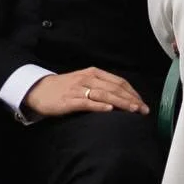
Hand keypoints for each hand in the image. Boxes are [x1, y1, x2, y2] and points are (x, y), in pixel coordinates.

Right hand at [22, 69, 149, 116]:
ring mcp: (78, 89)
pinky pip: (86, 102)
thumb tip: (122, 98)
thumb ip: (101, 87)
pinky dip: (99, 106)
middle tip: (143, 110)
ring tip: (133, 110)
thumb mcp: (85, 82)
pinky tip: (109, 110)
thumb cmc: (65, 88)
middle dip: (131, 99)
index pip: (119, 82)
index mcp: (94, 73)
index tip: (143, 103)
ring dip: (121, 103)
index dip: (133, 93)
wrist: (39, 90)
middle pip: (115, 88)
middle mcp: (88, 78)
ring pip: (104, 95)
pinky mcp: (69, 100)